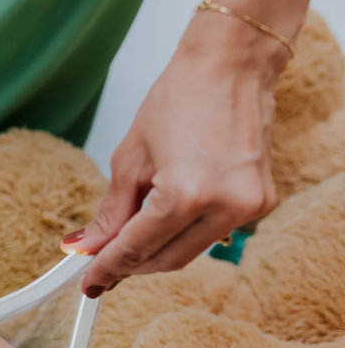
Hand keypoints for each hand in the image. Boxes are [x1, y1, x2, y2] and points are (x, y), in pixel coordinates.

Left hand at [61, 11, 287, 296]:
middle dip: (130, 264)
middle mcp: (224, 205)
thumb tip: (87, 246)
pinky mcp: (260, 201)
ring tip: (130, 231)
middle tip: (102, 263)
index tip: (89, 282)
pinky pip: (212, 233)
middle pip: (165, 259)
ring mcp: (248, 206)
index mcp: (186, 194)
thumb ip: (110, 212)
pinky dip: (183, 232)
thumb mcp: (129, 159)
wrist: (231, 65)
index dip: (108, 268)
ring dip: (156, 250)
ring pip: (189, 251)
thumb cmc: (181, 98)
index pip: (137, 248)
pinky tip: (165, 216)